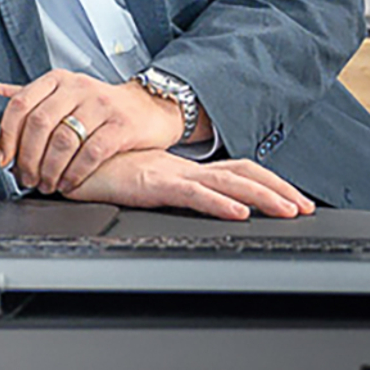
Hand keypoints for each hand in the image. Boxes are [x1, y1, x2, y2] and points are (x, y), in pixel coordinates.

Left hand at [0, 68, 189, 194]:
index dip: (6, 136)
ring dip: (49, 169)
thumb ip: (14, 94)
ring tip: (46, 184)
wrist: (148, 107)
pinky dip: (75, 172)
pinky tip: (68, 182)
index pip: (20, 104)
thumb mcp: (56, 94)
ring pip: (64, 140)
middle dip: (27, 158)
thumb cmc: (95, 105)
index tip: (2, 159)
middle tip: (25, 178)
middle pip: (39, 125)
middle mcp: (77, 88)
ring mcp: (100, 105)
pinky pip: (91, 152)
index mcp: (56, 81)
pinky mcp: (120, 125)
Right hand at [62, 149, 315, 219]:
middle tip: (305, 207)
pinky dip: (220, 204)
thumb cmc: (95, 170)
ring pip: (228, 183)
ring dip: (262, 196)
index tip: (290, 199)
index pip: (234, 172)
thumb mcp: (134, 183)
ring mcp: (171, 173)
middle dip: (277, 189)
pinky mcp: (153, 182)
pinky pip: (194, 194)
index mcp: (182, 169)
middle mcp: (183, 168)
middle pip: (242, 173)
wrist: (65, 154)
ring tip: (290, 210)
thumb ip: (153, 189)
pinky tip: (239, 214)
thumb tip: (174, 202)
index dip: (265, 183)